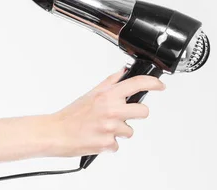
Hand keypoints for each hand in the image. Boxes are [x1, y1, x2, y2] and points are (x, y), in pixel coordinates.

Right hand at [49, 68, 165, 156]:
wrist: (56, 133)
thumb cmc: (71, 115)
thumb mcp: (90, 94)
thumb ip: (109, 83)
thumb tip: (123, 73)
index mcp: (106, 96)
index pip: (136, 84)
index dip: (152, 83)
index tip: (159, 86)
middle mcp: (111, 110)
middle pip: (143, 111)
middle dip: (135, 114)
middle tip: (122, 115)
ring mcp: (111, 128)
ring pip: (130, 131)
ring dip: (119, 131)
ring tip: (102, 128)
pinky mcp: (108, 144)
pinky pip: (118, 144)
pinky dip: (109, 143)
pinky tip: (97, 137)